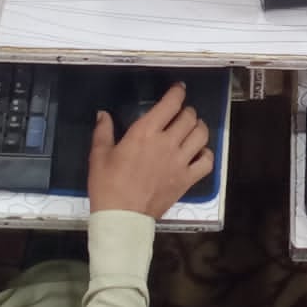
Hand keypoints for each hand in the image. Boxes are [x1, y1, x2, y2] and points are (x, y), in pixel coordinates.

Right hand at [86, 84, 213, 218]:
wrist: (121, 217)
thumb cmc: (107, 185)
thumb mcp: (99, 156)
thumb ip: (103, 132)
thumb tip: (103, 114)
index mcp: (145, 133)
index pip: (170, 104)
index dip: (178, 93)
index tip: (179, 89)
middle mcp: (167, 143)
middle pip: (189, 117)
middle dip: (187, 111)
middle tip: (180, 114)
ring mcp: (180, 161)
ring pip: (201, 135)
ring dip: (199, 128)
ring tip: (192, 129)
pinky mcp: (187, 179)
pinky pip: (207, 161)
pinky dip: (206, 154)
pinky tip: (198, 153)